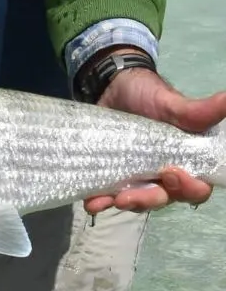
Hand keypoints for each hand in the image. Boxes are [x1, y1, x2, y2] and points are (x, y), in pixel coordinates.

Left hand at [83, 64, 225, 214]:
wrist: (111, 86)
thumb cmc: (148, 95)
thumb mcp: (171, 103)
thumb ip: (199, 111)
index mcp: (185, 161)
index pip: (196, 187)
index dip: (190, 188)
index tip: (174, 174)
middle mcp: (163, 174)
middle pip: (164, 198)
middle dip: (150, 200)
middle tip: (133, 195)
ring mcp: (136, 176)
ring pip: (138, 201)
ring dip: (127, 204)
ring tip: (113, 200)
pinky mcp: (112, 173)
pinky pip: (108, 194)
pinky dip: (100, 201)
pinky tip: (92, 203)